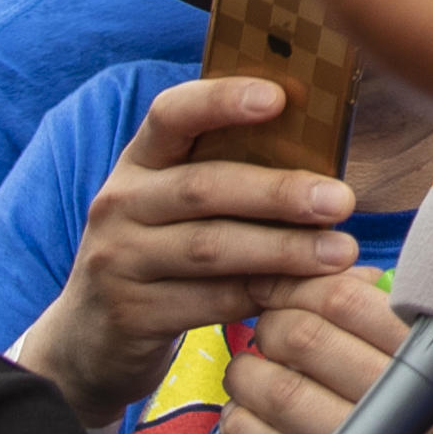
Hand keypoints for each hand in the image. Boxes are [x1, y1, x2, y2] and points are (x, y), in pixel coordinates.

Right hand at [6, 77, 365, 425]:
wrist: (90, 336)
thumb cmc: (162, 254)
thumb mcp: (178, 208)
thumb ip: (231, 179)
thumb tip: (327, 166)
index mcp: (140, 161)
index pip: (172, 114)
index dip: (221, 100)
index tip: (278, 97)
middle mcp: (121, 202)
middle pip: (203, 187)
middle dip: (278, 191)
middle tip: (342, 200)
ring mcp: (120, 259)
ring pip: (211, 248)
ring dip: (283, 249)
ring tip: (340, 251)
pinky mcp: (132, 313)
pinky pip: (211, 301)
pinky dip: (265, 295)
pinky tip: (307, 293)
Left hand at [210, 272, 432, 433]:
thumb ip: (394, 315)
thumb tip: (320, 272)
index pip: (344, 300)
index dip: (298, 283)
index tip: (280, 283)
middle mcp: (406, 413)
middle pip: (302, 338)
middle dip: (270, 324)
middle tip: (269, 327)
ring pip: (273, 391)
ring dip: (246, 371)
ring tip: (253, 367)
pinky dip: (241, 420)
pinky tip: (252, 413)